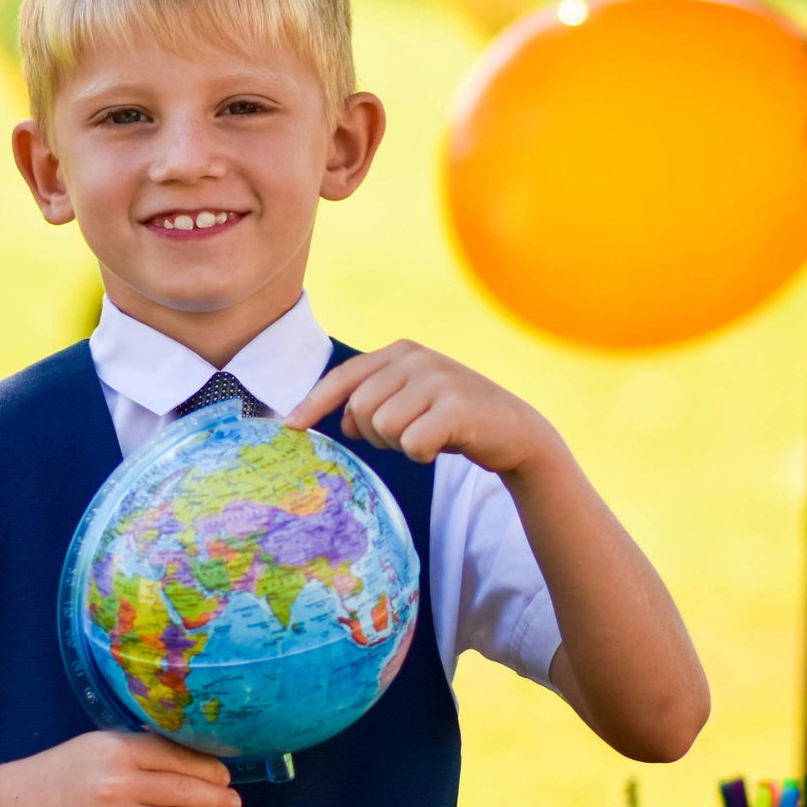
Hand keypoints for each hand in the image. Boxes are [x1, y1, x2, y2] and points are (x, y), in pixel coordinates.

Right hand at [3, 730, 240, 806]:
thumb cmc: (63, 773)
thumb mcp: (98, 744)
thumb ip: (140, 748)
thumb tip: (193, 758)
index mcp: (118, 749)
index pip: (179, 757)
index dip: (210, 770)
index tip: (226, 778)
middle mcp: (118, 782)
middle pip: (184, 792)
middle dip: (218, 800)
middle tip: (234, 805)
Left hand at [286, 340, 563, 475]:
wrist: (516, 432)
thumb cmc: (454, 420)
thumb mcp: (411, 402)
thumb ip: (374, 402)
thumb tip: (341, 422)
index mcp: (401, 352)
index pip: (344, 377)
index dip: (313, 403)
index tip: (289, 427)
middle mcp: (417, 358)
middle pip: (359, 408)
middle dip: (374, 435)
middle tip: (406, 437)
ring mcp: (439, 379)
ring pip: (383, 427)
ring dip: (400, 445)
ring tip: (427, 438)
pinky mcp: (457, 406)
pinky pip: (412, 443)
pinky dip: (422, 455)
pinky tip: (443, 446)